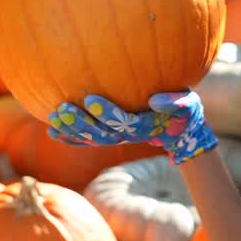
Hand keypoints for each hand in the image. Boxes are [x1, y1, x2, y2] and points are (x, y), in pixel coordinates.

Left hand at [48, 91, 217, 166]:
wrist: (180, 130)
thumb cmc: (184, 111)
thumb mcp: (187, 105)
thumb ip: (175, 102)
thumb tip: (153, 100)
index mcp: (146, 126)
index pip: (124, 122)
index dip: (107, 113)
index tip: (90, 99)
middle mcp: (129, 135)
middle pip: (102, 134)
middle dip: (81, 123)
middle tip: (63, 109)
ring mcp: (119, 137)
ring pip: (92, 139)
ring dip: (72, 130)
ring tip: (54, 117)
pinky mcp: (111, 136)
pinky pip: (88, 141)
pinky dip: (70, 138)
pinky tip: (52, 131)